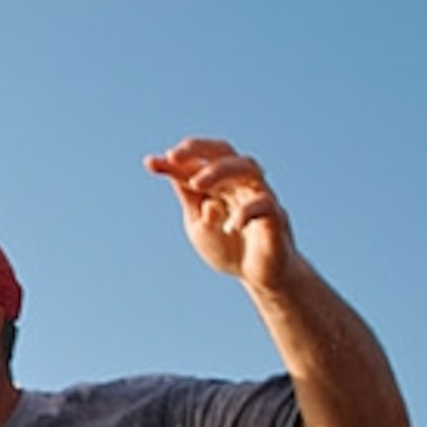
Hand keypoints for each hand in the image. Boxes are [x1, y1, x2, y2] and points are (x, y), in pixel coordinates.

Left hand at [145, 137, 299, 292]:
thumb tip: (173, 173)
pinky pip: (265, 204)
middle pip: (225, 151)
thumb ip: (190, 201)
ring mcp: (259, 196)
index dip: (175, 162)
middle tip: (173, 157)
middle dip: (199, 149)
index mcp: (220, 184)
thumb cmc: (229, 246)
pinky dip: (246, 212)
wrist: (259, 276)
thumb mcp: (198, 225)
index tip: (151, 163)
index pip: (197, 164)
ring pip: (247, 168)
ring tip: (197, 184)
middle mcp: (240, 183)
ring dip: (220, 171)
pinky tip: (230, 226)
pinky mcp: (276, 216)